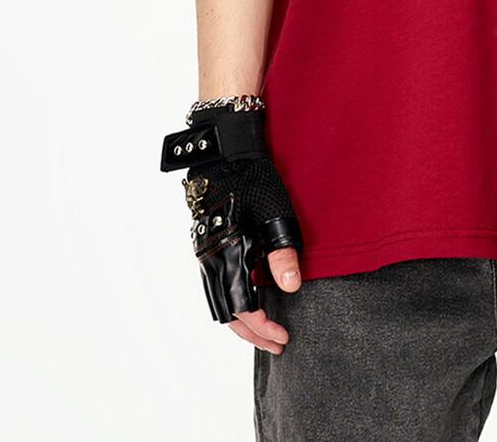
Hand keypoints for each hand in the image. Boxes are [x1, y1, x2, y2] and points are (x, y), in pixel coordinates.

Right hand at [160, 105, 302, 345]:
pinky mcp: (204, 247)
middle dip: (252, 333)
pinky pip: (213, 287)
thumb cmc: (254, 179)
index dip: (263, 327)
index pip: (243, 308)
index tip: (283, 337)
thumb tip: (292, 288)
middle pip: (227, 313)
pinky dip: (230, 302)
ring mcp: (204, 254)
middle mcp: (211, 259)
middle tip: (276, 343)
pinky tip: (248, 298)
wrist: (223, 152)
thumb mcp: (276, 213)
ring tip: (263, 330)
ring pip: (217, 303)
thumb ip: (283, 252)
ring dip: (239, 321)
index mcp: (229, 253)